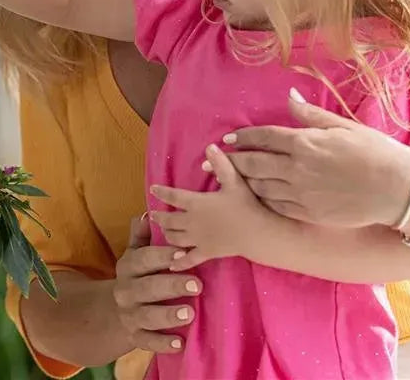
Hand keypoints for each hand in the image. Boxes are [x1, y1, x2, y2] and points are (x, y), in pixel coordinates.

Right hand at [112, 214, 202, 352]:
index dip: (163, 256)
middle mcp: (125, 290)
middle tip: (197, 284)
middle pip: (147, 288)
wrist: (116, 309)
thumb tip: (148, 214)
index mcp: (127, 266)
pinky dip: (163, 343)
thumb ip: (142, 235)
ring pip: (147, 316)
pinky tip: (180, 343)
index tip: (184, 253)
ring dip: (168, 315)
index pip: (144, 259)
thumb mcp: (136, 253)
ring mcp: (129, 315)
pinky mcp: (136, 337)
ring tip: (190, 313)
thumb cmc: (137, 275)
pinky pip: (148, 342)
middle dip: (171, 285)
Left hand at [150, 144, 263, 271]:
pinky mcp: (207, 252)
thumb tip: (210, 146)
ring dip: (167, 234)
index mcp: (197, 203)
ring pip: (176, 238)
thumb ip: (221, 163)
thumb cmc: (245, 205)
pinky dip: (179, 261)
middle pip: (170, 220)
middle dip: (160, 217)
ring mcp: (199, 239)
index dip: (162, 192)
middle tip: (152, 215)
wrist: (257, 233)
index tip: (152, 189)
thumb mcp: (234, 181)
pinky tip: (172, 264)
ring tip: (163, 231)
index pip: (174, 196)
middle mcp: (193, 221)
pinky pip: (190, 258)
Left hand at [224, 89, 409, 227]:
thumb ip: (310, 114)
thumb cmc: (373, 152)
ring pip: (261, 186)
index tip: (225, 140)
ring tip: (224, 180)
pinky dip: (261, 200)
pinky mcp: (309, 212)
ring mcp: (302, 192)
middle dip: (229, 162)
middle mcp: (298, 167)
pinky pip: (277, 206)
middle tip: (207, 164)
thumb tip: (289, 96)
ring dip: (241, 182)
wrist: (397, 190)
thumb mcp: (342, 126)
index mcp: (305, 142)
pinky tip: (252, 197)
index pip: (264, 137)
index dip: (242, 138)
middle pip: (255, 163)